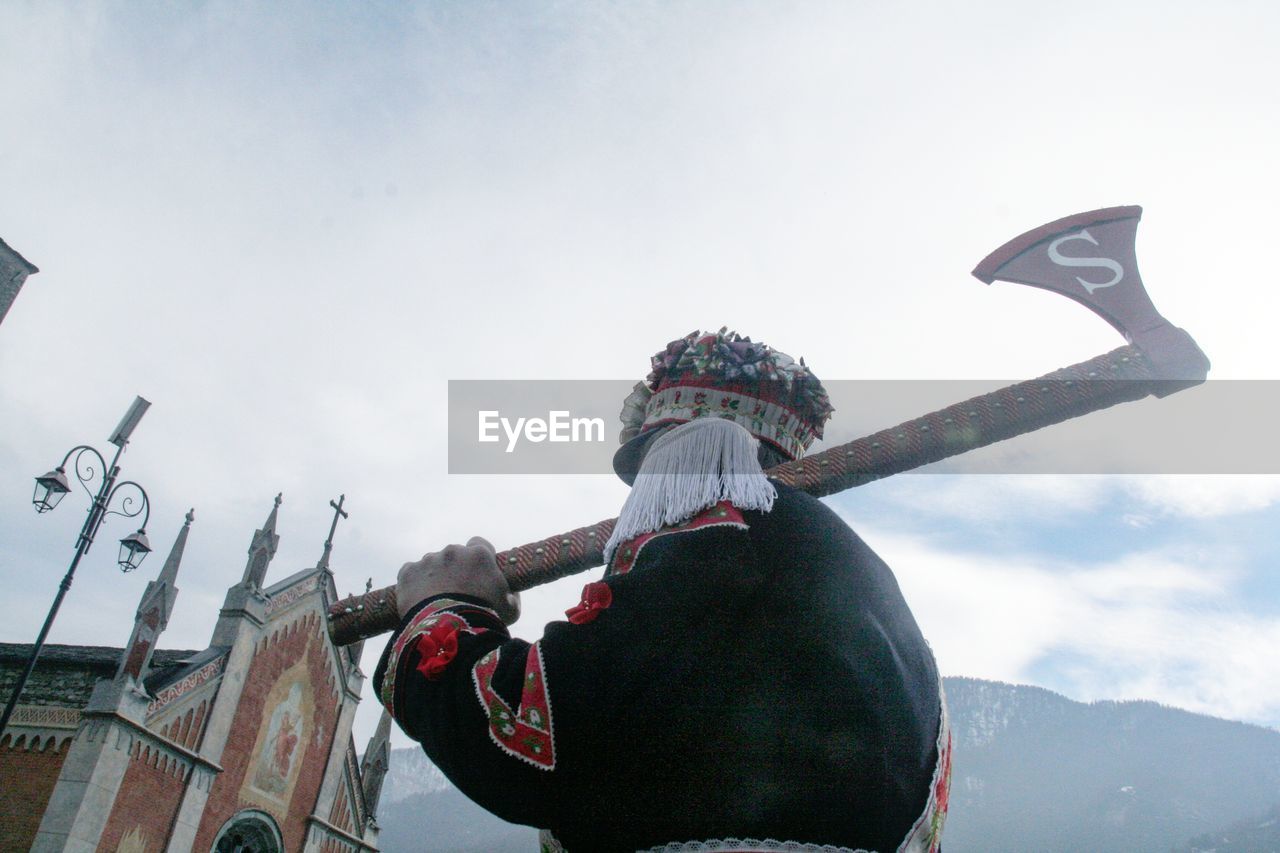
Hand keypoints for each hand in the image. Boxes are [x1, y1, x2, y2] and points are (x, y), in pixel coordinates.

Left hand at [396, 536, 520, 625]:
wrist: (449, 633)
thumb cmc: (485, 620)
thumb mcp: (511, 608)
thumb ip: (510, 594)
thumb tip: (510, 592)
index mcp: (478, 554)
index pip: (479, 544)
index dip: (478, 559)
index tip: (478, 573)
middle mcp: (452, 552)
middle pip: (454, 556)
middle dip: (455, 570)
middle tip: (456, 593)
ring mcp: (428, 561)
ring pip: (431, 565)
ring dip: (434, 578)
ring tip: (436, 603)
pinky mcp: (408, 573)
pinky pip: (410, 574)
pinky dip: (414, 584)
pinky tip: (419, 601)